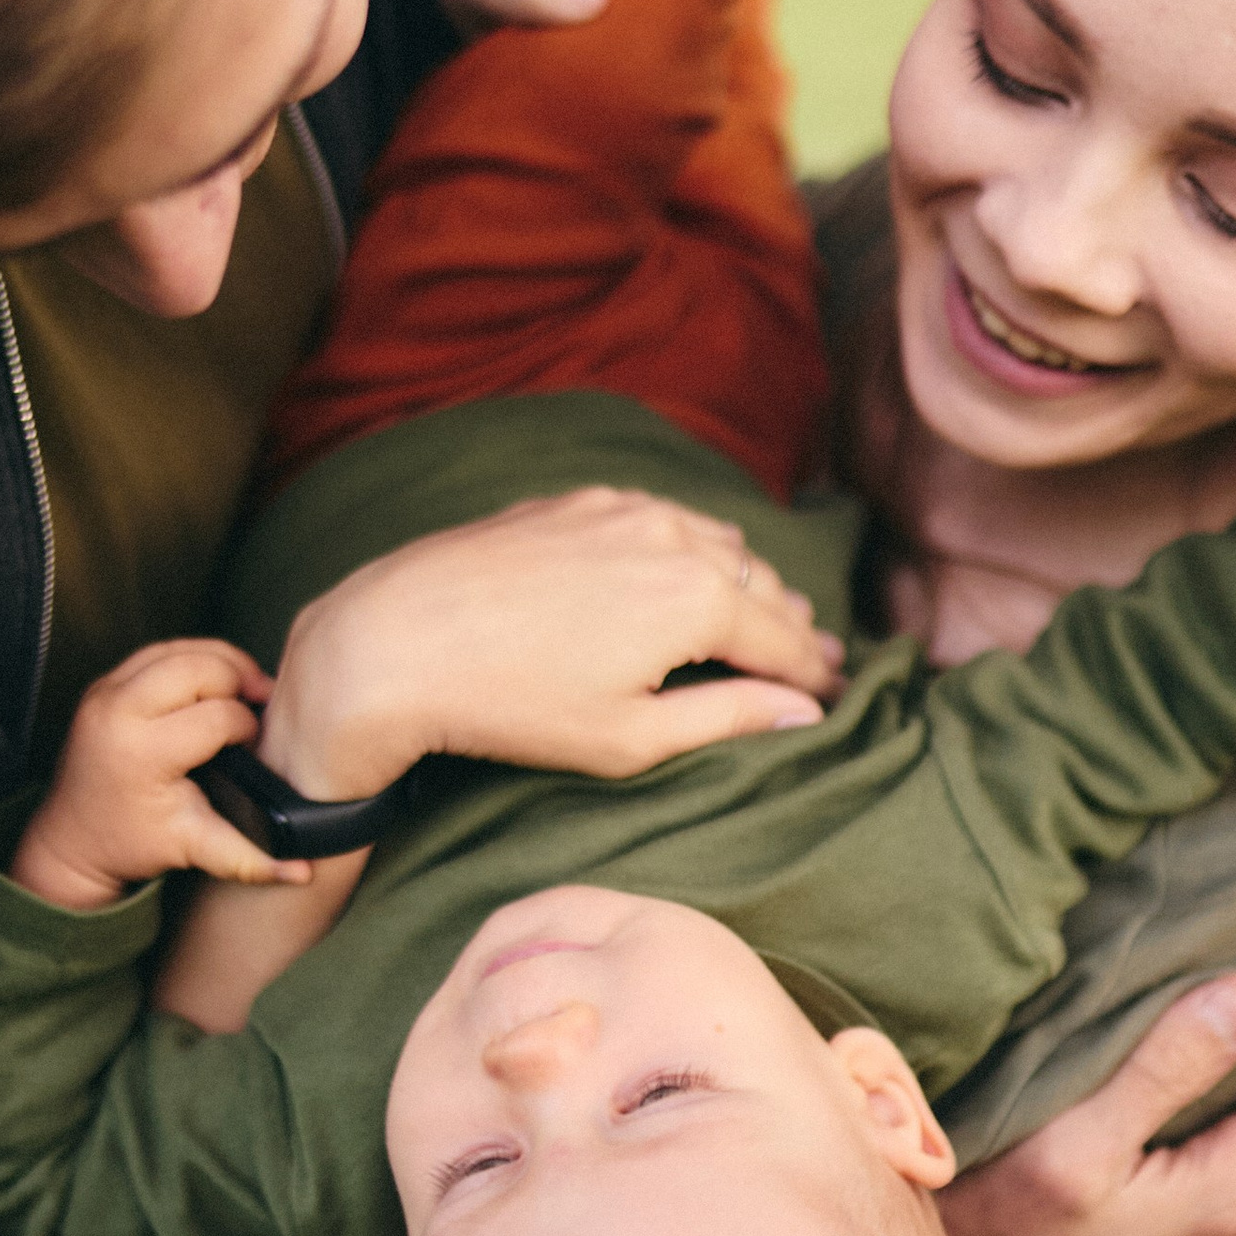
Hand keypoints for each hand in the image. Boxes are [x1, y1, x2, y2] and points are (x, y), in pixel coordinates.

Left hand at [11, 641, 312, 913]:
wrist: (72, 843)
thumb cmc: (132, 843)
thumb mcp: (194, 848)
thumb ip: (251, 858)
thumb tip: (304, 872)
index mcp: (142, 752)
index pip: (218, 715)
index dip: (247, 727)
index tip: (253, 748)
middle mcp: (117, 711)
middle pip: (200, 666)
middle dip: (238, 679)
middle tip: (260, 703)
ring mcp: (105, 692)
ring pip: (180, 649)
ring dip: (218, 662)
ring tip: (241, 690)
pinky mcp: (103, 685)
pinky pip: (158, 652)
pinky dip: (192, 660)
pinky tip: (212, 685)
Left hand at [259, 487, 843, 800]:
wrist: (397, 641)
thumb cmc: (513, 705)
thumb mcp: (631, 736)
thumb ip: (730, 718)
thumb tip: (804, 712)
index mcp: (701, 597)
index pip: (789, 641)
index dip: (819, 677)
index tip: (838, 700)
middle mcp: (674, 536)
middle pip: (763, 585)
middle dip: (791, 628)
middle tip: (813, 665)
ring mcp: (623, 507)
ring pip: (716, 542)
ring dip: (745, 582)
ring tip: (759, 621)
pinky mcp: (577, 500)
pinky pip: (661, 518)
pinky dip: (689, 549)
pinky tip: (680, 574)